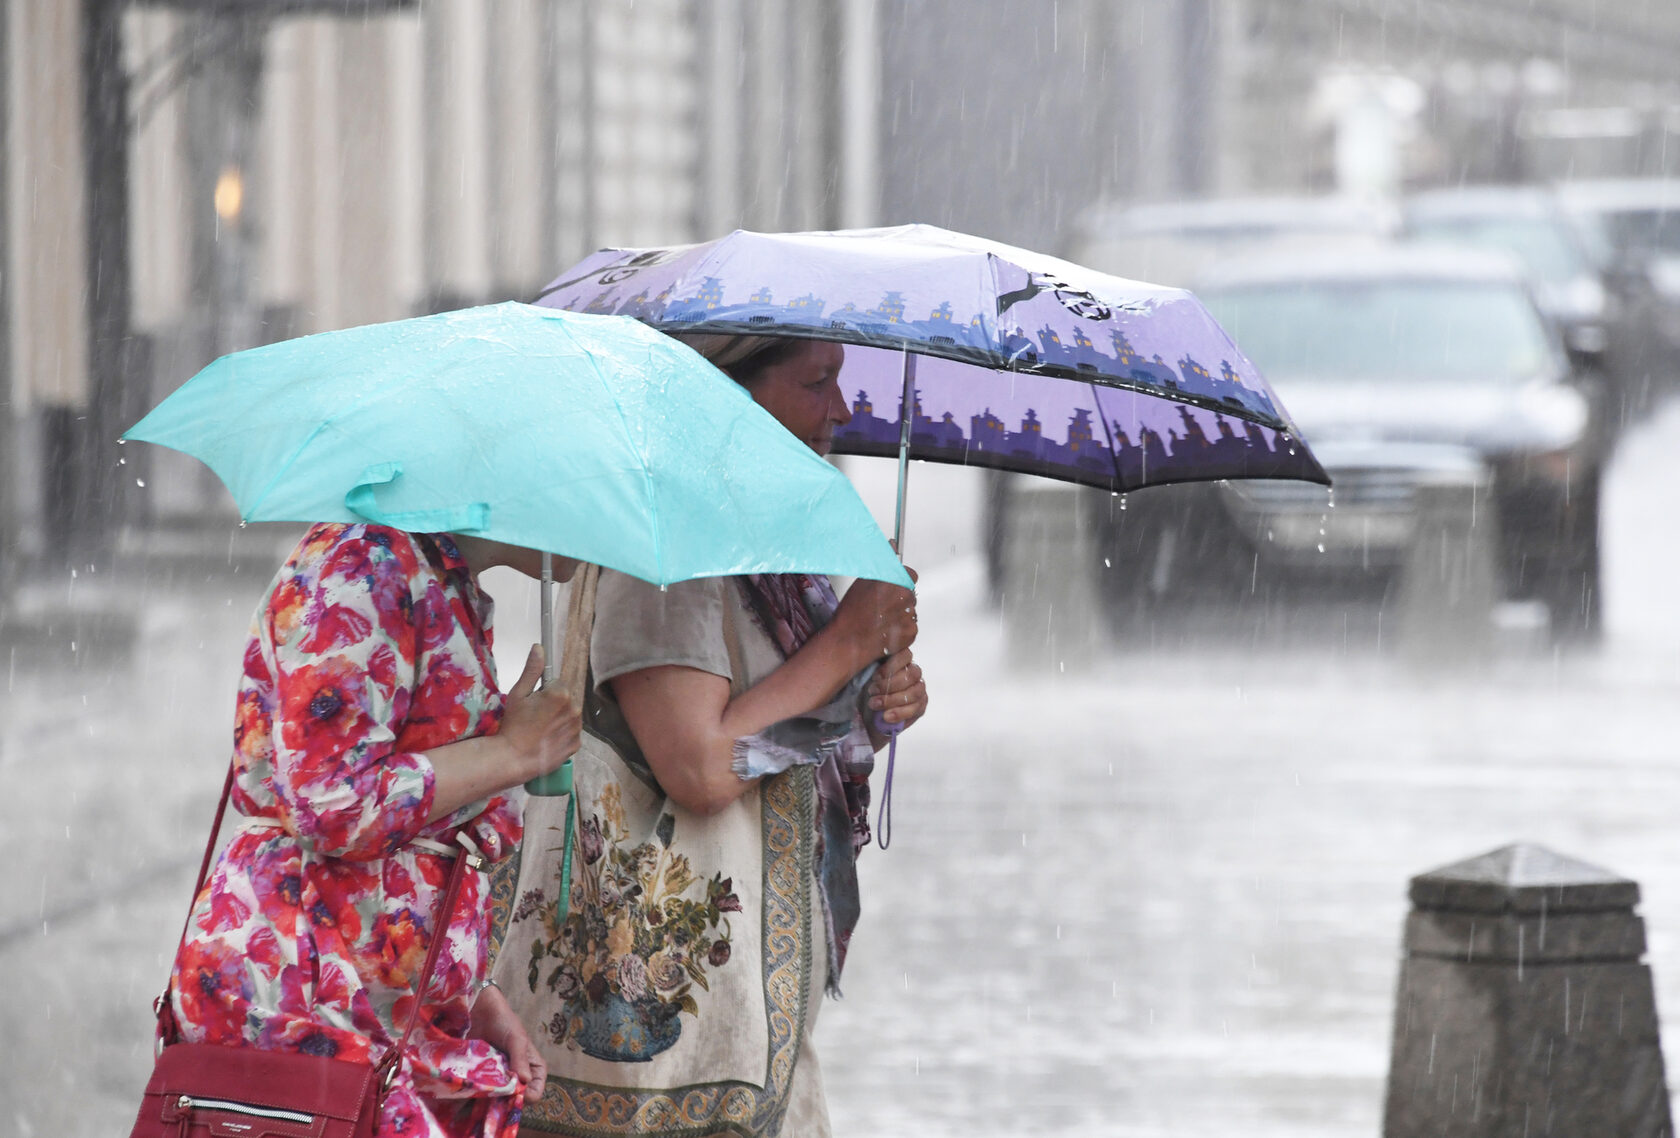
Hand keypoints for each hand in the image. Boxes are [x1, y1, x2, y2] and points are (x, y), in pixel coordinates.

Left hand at [468, 983, 546, 1102]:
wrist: (479, 1011)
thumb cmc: (504, 1022)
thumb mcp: (516, 1038)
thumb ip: (520, 1059)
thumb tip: (525, 1080)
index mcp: (532, 1069)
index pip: (534, 1092)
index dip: (525, 1097)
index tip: (512, 1093)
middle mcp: (516, 1078)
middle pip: (513, 1101)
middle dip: (503, 1103)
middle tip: (491, 1097)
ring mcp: (497, 1080)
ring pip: (494, 1100)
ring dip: (485, 1102)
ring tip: (476, 1095)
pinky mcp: (480, 1078)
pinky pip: (478, 1093)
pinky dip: (472, 1096)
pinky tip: (465, 1093)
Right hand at [498, 645, 581, 782]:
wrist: (514, 758)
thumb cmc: (513, 725)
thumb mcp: (518, 694)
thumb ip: (532, 670)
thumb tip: (539, 647)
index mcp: (561, 693)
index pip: (557, 683)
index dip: (544, 691)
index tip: (534, 702)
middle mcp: (575, 709)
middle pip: (566, 698)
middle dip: (553, 703)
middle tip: (536, 716)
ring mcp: (577, 728)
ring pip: (570, 714)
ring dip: (559, 717)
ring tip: (541, 729)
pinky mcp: (577, 744)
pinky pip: (571, 731)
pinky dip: (562, 733)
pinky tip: (548, 739)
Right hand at [834, 566, 918, 666]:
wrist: (849, 641)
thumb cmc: (852, 615)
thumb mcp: (862, 584)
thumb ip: (881, 576)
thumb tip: (888, 572)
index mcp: (897, 583)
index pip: (910, 575)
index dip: (901, 581)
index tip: (895, 586)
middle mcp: (907, 599)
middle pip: (909, 595)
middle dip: (899, 599)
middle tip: (882, 607)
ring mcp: (910, 617)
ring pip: (909, 612)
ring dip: (899, 615)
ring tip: (881, 620)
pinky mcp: (911, 633)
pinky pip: (909, 627)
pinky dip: (900, 629)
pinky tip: (885, 630)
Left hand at [868, 647, 927, 728]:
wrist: (865, 715)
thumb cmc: (863, 691)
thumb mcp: (862, 677)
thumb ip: (868, 667)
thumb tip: (864, 659)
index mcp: (900, 661)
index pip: (905, 655)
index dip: (892, 665)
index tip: (875, 677)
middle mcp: (913, 673)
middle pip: (912, 674)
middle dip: (891, 685)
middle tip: (872, 692)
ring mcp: (919, 690)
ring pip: (915, 692)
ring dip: (893, 700)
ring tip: (875, 705)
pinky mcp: (920, 707)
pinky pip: (916, 709)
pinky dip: (900, 713)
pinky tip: (886, 717)